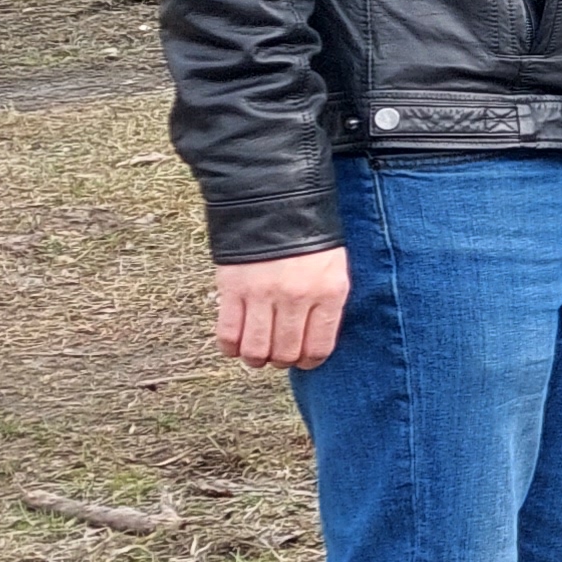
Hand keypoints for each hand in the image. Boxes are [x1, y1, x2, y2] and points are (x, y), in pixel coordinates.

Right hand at [215, 246, 349, 370]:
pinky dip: (230, 347)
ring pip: (256, 350)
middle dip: (282, 361)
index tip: (304, 360)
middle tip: (278, 355)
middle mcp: (296, 297)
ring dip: (256, 358)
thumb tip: (312, 343)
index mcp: (328, 292)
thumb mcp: (333, 269)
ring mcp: (262, 294)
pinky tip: (236, 344)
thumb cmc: (308, 236)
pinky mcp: (233, 288)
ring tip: (257, 352)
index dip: (310, 361)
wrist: (276, 200)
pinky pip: (228, 334)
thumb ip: (326, 306)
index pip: (319, 347)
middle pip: (285, 353)